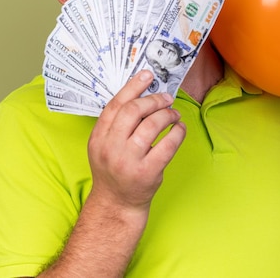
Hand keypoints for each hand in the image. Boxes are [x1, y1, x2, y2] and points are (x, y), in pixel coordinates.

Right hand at [87, 70, 185, 212]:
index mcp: (99, 137)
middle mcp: (111, 147)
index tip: (148, 75)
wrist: (117, 203)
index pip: (116, 104)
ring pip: (152, 125)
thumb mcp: (104, 145)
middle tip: (167, 99)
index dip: (133, 86)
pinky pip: (168, 145)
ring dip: (168, 115)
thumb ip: (117, 123)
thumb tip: (142, 94)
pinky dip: (178, 133)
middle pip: (134, 111)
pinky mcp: (147, 172)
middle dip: (154, 100)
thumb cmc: (114, 169)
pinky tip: (180, 129)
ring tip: (174, 115)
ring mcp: (129, 161)